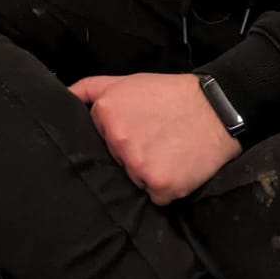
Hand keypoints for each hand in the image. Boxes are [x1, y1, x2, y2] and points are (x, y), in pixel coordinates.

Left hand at [67, 72, 240, 204]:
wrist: (218, 107)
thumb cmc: (171, 94)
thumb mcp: (125, 81)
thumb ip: (89, 89)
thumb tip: (61, 96)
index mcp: (106, 114)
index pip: (100, 140)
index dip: (121, 136)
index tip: (140, 127)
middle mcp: (118, 140)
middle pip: (116, 161)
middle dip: (132, 155)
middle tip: (157, 138)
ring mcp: (138, 165)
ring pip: (134, 179)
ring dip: (149, 172)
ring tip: (169, 150)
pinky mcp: (160, 186)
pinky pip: (155, 196)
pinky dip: (166, 187)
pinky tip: (178, 166)